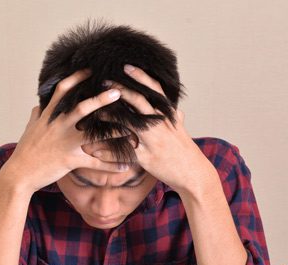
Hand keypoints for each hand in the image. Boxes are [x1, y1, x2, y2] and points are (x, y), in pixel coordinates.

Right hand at [1, 70, 129, 194]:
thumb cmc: (25, 151)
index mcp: (50, 116)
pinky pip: (94, 163)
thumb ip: (36, 116)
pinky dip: (111, 165)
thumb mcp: (29, 130)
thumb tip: (38, 106)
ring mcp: (65, 143)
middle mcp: (58, 126)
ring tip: (131, 128)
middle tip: (118, 92)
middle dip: (101, 100)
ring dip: (113, 131)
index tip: (91, 70)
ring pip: (93, 135)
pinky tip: (125, 166)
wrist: (19, 175)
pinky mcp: (69, 160)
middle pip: (82, 108)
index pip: (63, 91)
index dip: (77, 78)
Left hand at [102, 65, 217, 196]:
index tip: (126, 66)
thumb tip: (177, 111)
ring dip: (110, 115)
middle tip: (104, 81)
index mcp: (168, 115)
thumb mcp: (181, 132)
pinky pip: (123, 150)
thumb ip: (176, 120)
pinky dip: (108, 149)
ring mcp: (152, 140)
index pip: (154, 90)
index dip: (141, 77)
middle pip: (139, 101)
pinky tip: (95, 147)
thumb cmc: (185, 152)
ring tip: (95, 110)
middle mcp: (160, 124)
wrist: (192, 174)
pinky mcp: (145, 157)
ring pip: (128, 122)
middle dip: (120, 90)